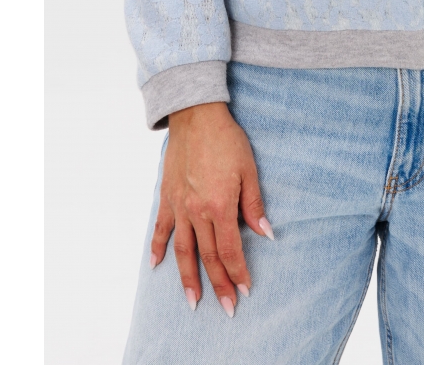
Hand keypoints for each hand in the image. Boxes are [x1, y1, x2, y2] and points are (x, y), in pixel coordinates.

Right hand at [150, 102, 272, 315]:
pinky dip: (157, 248)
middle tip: (226, 307)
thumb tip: (266, 233)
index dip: (238, 272)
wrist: (196, 116)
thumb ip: (254, 204)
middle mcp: (197, 211)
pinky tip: (157, 265)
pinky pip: (161, 229)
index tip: (245, 290)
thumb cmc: (226, 140)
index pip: (230, 249)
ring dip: (187, 279)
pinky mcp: (167, 197)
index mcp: (219, 205)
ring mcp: (179, 206)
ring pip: (183, 251)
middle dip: (218, 284)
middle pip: (207, 257)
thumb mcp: (249, 169)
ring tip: (193, 301)